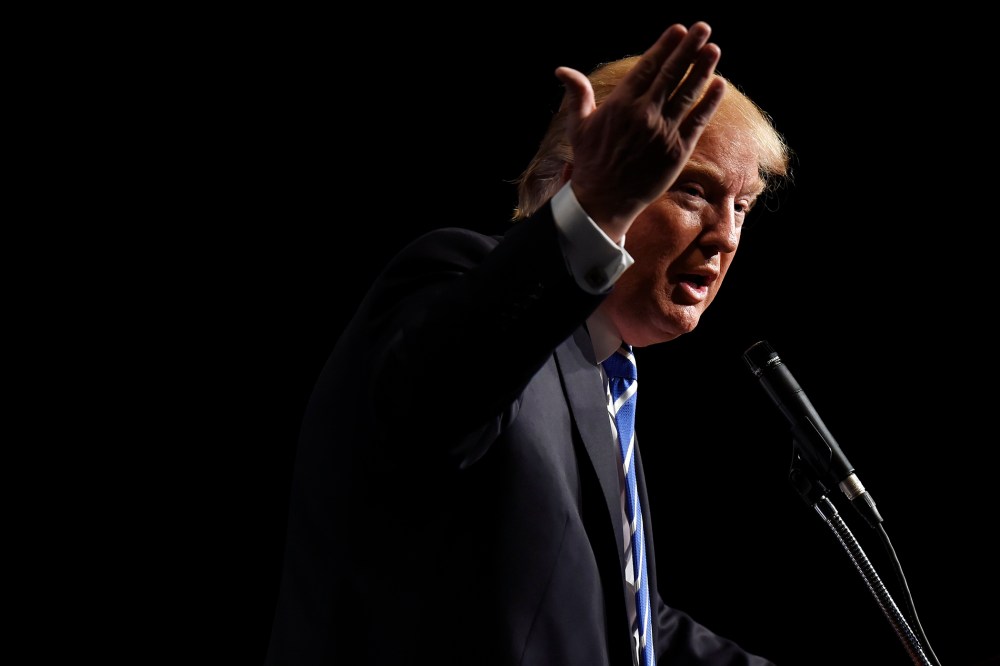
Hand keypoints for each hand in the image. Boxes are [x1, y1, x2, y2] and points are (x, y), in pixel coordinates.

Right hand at [555, 22, 725, 240]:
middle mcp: (644, 115)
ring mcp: (663, 133)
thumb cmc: (590, 162)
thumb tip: (562, 70)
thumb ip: (577, 95)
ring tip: (713, 50)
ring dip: (702, 69)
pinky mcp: (677, 151)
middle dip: (689, 48)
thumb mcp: (578, 126)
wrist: (604, 200)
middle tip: (703, 28)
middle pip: (671, 74)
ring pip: (687, 94)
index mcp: (621, 105)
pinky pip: (698, 121)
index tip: (679, 30)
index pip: (648, 67)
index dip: (665, 47)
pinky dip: (709, 102)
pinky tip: (719, 85)